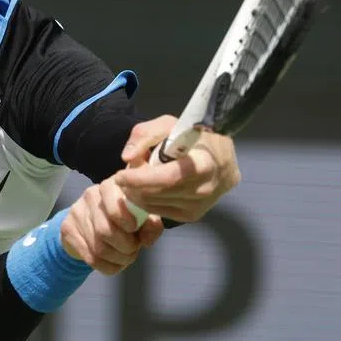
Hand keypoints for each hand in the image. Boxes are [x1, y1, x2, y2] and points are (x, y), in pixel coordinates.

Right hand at [59, 177, 164, 274]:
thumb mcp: (143, 216)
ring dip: (118, 260)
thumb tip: (146, 240)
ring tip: (126, 258)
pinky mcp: (67, 229)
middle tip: (134, 250)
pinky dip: (107, 267)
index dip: (127, 221)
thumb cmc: (124, 216)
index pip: (115, 204)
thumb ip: (151, 225)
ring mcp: (76, 212)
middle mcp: (91, 194)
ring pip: (98, 248)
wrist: (93, 220)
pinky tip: (114, 263)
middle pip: (106, 231)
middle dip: (126, 248)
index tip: (134, 229)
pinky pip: (89, 258)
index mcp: (113, 185)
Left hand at [114, 114, 241, 223]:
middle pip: (157, 193)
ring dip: (138, 194)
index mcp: (203, 163)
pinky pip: (160, 212)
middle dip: (134, 186)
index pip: (167, 177)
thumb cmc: (192, 136)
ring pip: (155, 205)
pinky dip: (147, 202)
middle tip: (124, 175)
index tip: (120, 175)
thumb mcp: (169, 124)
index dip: (140, 178)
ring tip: (136, 179)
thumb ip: (145, 135)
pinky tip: (147, 189)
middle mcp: (205, 188)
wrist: (220, 157)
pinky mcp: (193, 215)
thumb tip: (127, 158)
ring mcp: (200, 205)